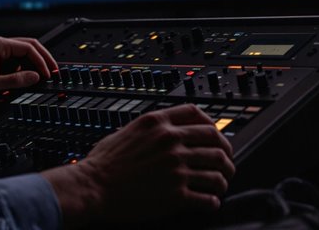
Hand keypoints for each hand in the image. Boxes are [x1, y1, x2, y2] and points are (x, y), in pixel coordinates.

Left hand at [0, 35, 57, 97]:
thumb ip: (17, 80)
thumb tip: (35, 77)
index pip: (28, 47)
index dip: (41, 61)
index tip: (47, 73)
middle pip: (28, 45)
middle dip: (42, 58)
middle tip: (52, 70)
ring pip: (21, 52)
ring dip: (31, 63)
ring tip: (39, 76)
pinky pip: (13, 58)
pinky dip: (21, 66)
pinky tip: (23, 77)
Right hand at [43, 104, 234, 227]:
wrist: (92, 187)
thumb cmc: (103, 163)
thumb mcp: (127, 131)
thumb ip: (151, 129)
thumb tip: (167, 132)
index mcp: (158, 123)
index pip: (198, 116)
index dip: (212, 126)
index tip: (215, 136)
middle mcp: (171, 142)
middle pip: (216, 142)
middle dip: (226, 154)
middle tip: (226, 163)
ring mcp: (176, 168)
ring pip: (218, 171)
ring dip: (223, 179)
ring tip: (220, 185)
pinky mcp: (177, 195)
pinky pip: (208, 198)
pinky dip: (213, 201)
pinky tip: (209, 202)